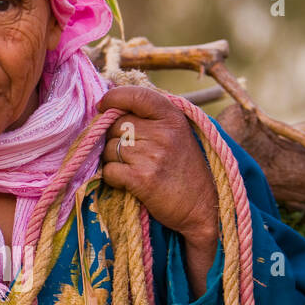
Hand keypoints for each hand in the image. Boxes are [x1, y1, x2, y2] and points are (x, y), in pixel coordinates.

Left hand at [96, 84, 218, 246]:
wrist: (201, 207)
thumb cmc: (184, 170)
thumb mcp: (176, 135)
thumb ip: (150, 119)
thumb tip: (111, 109)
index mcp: (172, 117)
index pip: (137, 96)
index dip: (114, 98)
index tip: (103, 105)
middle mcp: (163, 133)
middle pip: (116, 125)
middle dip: (114, 138)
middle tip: (130, 154)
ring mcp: (153, 155)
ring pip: (109, 148)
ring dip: (112, 160)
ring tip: (133, 169)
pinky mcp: (142, 178)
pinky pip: (109, 170)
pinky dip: (112, 177)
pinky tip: (127, 182)